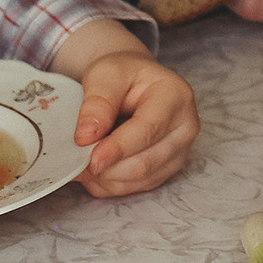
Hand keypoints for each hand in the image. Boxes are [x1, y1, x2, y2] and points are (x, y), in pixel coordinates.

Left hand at [66, 48, 199, 197]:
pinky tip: (95, 168)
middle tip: (77, 159)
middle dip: (107, 167)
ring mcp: (179, 151)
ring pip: (139, 180)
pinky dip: (109, 184)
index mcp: (175, 96)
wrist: (134, 82)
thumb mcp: (105, 74)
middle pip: (145, 162)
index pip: (148, 130)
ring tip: (83, 160)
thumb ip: (97, 103)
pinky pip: (135, 188)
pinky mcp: (167, 169)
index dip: (118, 149)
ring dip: (106, 177)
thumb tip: (86, 137)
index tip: (91, 159)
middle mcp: (186, 127)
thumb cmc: (123, 75)